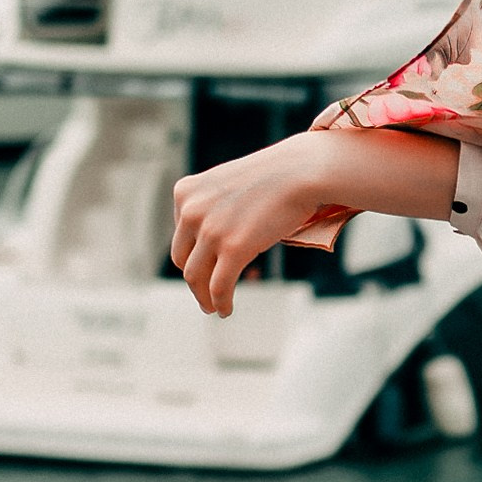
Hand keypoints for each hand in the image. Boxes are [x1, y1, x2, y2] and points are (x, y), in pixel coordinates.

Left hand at [171, 133, 337, 317]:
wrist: (301, 171)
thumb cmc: (274, 176)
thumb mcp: (228, 184)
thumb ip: (214, 207)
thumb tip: (214, 243)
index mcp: (185, 192)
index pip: (180, 234)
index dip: (194, 256)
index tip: (207, 267)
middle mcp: (191, 210)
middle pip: (183, 258)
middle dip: (194, 280)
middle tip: (205, 295)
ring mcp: (211, 230)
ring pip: (195, 276)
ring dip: (204, 297)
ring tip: (213, 307)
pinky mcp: (233, 248)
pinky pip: (219, 286)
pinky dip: (220, 303)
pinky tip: (226, 310)